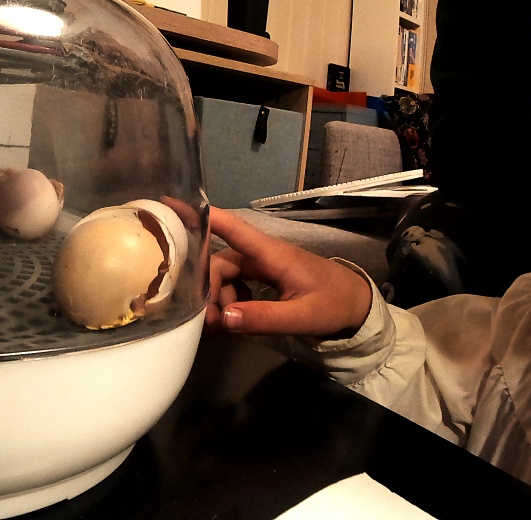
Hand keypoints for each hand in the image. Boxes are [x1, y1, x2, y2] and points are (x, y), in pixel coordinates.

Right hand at [206, 207, 372, 337]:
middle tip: (208, 322)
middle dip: (208, 289)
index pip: (232, 228)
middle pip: (220, 262)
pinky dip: (228, 302)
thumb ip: (264, 318)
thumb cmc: (334, 304)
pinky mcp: (262, 279)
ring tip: (221, 326)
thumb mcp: (303, 316)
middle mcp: (261, 255)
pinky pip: (234, 285)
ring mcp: (261, 267)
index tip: (171, 204)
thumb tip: (224, 318)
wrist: (358, 307)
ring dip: (217, 300)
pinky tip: (233, 320)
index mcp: (271, 254)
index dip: (203, 217)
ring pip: (224, 276)